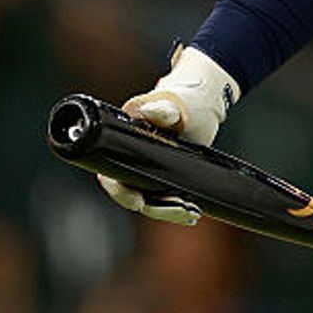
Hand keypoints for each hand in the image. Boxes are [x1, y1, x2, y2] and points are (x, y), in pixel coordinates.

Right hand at [97, 46, 239, 226]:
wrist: (202, 103)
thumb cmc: (182, 100)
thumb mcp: (172, 103)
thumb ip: (162, 108)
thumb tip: (156, 113)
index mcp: (123, 144)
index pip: (111, 175)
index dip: (120, 191)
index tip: (137, 202)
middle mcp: (133, 161)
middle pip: (134, 194)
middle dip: (154, 207)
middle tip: (180, 208)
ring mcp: (152, 171)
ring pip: (152, 200)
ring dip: (169, 210)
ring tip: (191, 212)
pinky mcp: (170, 177)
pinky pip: (168, 198)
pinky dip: (178, 207)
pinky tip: (193, 212)